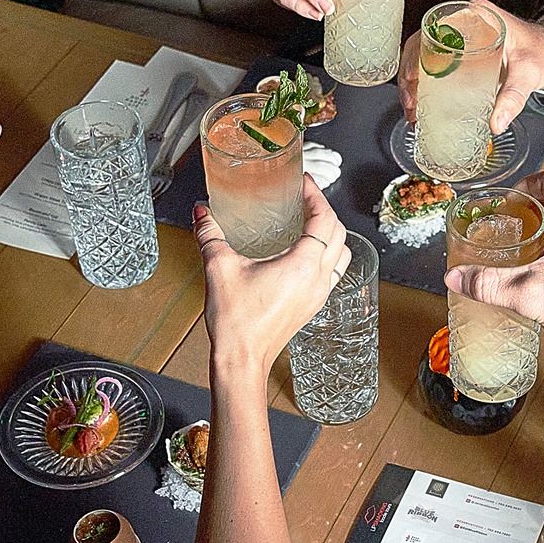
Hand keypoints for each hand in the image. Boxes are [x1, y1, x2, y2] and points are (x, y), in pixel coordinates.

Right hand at [196, 177, 348, 373]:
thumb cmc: (236, 322)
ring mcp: (318, 294)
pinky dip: (326, 255)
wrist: (242, 360)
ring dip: (331, 233)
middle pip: (338, 234)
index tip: (305, 182)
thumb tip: (202, 212)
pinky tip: (304, 252)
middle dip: (325, 210)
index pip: (324, 220)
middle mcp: (317, 279)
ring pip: (341, 254)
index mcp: (302, 265)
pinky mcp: (312, 305)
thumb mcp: (219, 269)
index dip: (317, 196)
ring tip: (309, 221)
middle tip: (305, 197)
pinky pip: (332, 273)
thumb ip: (210, 235)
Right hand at [394, 0, 543, 130]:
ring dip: (413, 80)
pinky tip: (421, 102)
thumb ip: (514, 98)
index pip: (434, 29)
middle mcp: (465, 21)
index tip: (412, 80)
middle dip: (409, 74)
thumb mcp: (529, 75)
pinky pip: (436, 61)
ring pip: (425, 54)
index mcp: (478, 15)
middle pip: (422, 43)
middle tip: (411, 104)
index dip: (415, 54)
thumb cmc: (543, 53)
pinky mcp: (463, 50)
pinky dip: (425, 81)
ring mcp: (462, 35)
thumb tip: (495, 124)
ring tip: (413, 109)